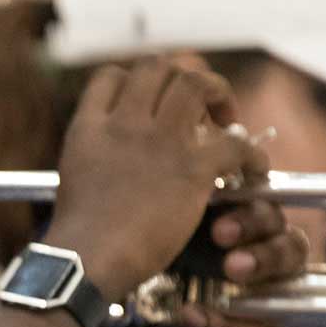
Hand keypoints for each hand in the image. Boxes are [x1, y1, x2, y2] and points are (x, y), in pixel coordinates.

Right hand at [44, 58, 268, 300]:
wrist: (88, 260)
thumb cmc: (78, 238)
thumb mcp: (73, 179)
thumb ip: (95, 156)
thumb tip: (112, 160)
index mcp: (90, 127)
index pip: (112, 77)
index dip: (135, 83)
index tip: (151, 104)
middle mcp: (125, 123)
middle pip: (157, 66)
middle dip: (180, 77)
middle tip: (197, 106)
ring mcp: (160, 141)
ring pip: (196, 83)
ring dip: (217, 95)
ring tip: (226, 122)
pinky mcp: (192, 167)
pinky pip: (236, 143)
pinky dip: (251, 154)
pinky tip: (252, 170)